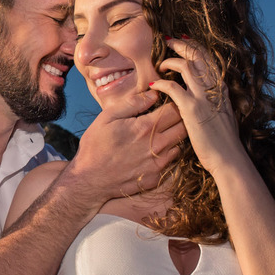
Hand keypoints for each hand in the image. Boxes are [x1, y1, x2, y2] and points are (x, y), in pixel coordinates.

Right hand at [68, 88, 187, 200]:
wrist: (89, 180)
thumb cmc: (95, 146)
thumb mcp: (107, 117)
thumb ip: (132, 103)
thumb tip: (154, 94)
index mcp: (146, 127)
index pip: (176, 109)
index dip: (175, 102)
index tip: (168, 101)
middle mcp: (157, 145)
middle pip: (185, 126)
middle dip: (181, 118)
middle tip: (169, 115)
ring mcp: (159, 163)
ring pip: (181, 143)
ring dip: (175, 135)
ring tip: (162, 132)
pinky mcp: (157, 177)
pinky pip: (173, 160)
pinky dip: (169, 152)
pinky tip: (155, 150)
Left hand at [151, 38, 244, 176]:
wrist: (228, 157)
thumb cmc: (224, 140)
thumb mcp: (223, 114)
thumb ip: (214, 101)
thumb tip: (205, 95)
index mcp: (221, 88)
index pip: (208, 58)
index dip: (195, 46)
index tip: (183, 40)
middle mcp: (214, 88)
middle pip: (197, 55)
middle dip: (181, 44)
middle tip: (168, 41)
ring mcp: (203, 97)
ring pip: (185, 65)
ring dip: (170, 61)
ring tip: (160, 64)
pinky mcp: (191, 108)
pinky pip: (172, 87)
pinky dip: (161, 82)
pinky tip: (153, 84)